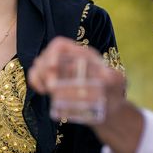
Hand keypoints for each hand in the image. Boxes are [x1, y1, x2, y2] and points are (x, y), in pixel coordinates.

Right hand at [29, 37, 141, 152]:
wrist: (111, 107)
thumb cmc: (114, 92)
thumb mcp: (116, 83)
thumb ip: (111, 78)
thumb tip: (103, 78)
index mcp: (83, 55)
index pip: (60, 45)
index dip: (52, 54)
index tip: (52, 68)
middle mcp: (69, 59)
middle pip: (45, 55)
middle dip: (44, 70)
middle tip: (51, 88)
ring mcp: (61, 70)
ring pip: (39, 65)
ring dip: (38, 76)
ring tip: (46, 90)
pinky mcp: (56, 82)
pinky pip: (38, 76)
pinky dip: (36, 82)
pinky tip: (42, 91)